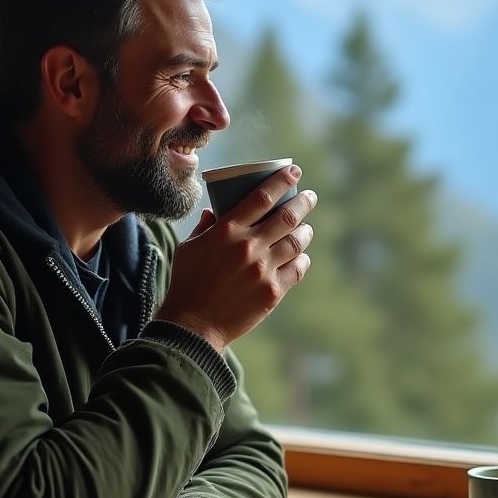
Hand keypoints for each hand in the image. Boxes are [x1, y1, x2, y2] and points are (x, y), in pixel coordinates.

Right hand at [157, 165, 315, 350]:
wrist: (193, 326)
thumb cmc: (187, 283)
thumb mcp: (189, 248)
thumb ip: (204, 227)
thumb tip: (213, 212)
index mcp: (227, 231)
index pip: (262, 197)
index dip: (282, 181)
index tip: (294, 171)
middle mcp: (249, 247)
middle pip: (286, 216)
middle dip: (303, 202)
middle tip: (310, 196)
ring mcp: (263, 270)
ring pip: (296, 242)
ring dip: (305, 231)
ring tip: (306, 228)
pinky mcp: (273, 292)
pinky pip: (297, 269)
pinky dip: (302, 259)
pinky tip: (301, 256)